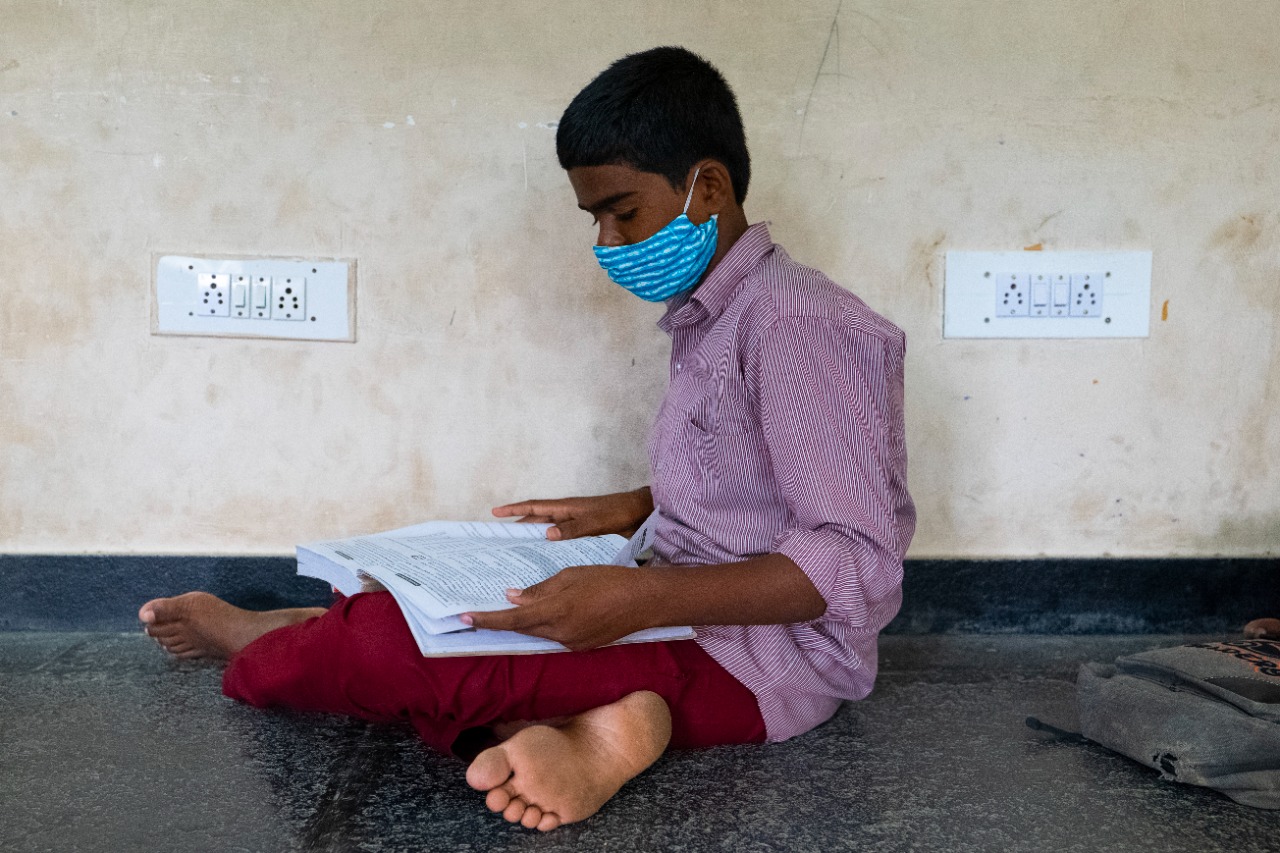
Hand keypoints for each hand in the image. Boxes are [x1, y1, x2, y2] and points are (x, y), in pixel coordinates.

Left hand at [462, 565, 649, 650]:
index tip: (465, 618)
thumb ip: (540, 590)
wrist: (644, 601)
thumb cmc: (608, 580)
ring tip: (522, 606)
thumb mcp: (571, 576)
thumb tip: (514, 598)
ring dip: (529, 621)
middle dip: (506, 620)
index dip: (487, 620)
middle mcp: (560, 634)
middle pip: (523, 629)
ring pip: (540, 633)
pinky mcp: (583, 647)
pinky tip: (552, 612)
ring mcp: (572, 644)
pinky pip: (557, 636)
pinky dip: (548, 625)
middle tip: (485, 610)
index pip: (512, 620)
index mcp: (555, 612)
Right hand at [492, 488, 653, 540]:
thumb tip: (546, 534)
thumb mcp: (595, 521)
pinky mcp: (582, 533)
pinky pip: (559, 539)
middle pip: (536, 521)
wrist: (639, 514)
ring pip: (546, 531)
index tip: (495, 512)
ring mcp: (573, 524)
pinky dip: (549, 547)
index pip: (534, 507)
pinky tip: (546, 560)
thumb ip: (573, 528)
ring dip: (533, 539)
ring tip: (517, 553)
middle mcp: (566, 514)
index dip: (514, 509)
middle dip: (518, 528)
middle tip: (500, 540)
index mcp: (565, 507)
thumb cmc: (617, 512)